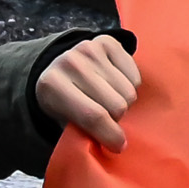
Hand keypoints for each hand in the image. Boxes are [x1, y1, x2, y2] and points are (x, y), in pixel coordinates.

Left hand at [37, 34, 141, 148]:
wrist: (55, 67)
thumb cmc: (60, 101)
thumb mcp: (61, 119)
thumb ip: (83, 132)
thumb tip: (117, 143)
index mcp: (53, 86)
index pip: (93, 116)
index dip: (110, 134)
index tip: (119, 146)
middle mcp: (71, 63)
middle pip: (116, 104)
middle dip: (116, 118)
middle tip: (107, 117)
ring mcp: (90, 49)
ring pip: (129, 91)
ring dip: (123, 102)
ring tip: (109, 99)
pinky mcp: (107, 41)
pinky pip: (135, 75)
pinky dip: (129, 85)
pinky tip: (114, 84)